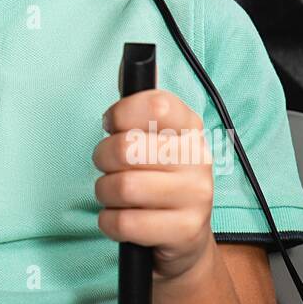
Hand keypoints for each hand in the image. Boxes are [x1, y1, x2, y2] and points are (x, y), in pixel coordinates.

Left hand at [92, 87, 215, 282]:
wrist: (185, 239)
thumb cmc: (160, 181)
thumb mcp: (155, 140)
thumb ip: (138, 107)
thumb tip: (127, 64)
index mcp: (190, 128)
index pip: (156, 103)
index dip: (121, 113)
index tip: (112, 125)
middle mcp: (198, 158)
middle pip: (128, 147)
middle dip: (103, 157)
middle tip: (107, 165)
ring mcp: (196, 197)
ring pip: (123, 187)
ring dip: (104, 192)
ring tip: (114, 194)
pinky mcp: (185, 231)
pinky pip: (125, 223)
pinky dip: (109, 222)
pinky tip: (120, 218)